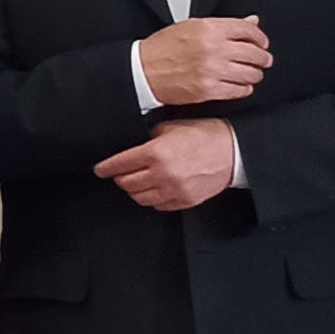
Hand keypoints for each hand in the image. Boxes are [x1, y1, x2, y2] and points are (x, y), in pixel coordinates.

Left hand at [93, 120, 239, 211]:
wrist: (234, 151)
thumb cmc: (204, 136)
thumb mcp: (171, 128)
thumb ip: (149, 137)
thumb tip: (131, 145)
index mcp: (156, 153)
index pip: (119, 165)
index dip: (105, 168)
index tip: (100, 169)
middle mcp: (163, 174)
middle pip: (126, 183)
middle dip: (120, 177)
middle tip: (121, 172)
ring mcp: (174, 191)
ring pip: (139, 197)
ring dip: (135, 189)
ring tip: (138, 180)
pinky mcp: (184, 201)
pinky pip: (158, 205)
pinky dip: (152, 198)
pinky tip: (155, 188)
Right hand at [138, 17, 273, 105]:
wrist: (143, 71)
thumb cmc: (164, 49)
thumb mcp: (192, 27)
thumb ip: (224, 25)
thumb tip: (251, 21)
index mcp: (208, 29)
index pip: (248, 30)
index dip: (260, 37)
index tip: (262, 42)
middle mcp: (213, 49)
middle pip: (254, 53)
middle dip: (263, 57)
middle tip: (263, 59)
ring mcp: (212, 71)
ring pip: (251, 73)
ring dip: (255, 74)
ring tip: (252, 73)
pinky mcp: (209, 90)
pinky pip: (239, 90)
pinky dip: (244, 88)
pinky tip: (240, 85)